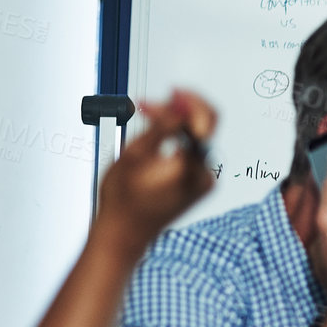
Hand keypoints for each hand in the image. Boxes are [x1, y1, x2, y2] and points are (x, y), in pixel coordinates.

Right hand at [92, 89, 217, 259]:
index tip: (171, 91)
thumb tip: (179, 104)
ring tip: (149, 117)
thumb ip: (162, 126)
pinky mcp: (200, 185)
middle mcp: (205, 176)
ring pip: (197, 140)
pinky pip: (194, 154)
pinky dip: (178, 141)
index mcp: (190, 168)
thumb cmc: (122, 200)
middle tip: (160, 99)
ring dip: (177, 125)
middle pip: (203, 129)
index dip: (186, 101)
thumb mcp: (134, 154)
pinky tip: (159, 137)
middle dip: (181, 110)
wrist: (123, 235)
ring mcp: (205, 182)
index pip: (203, 122)